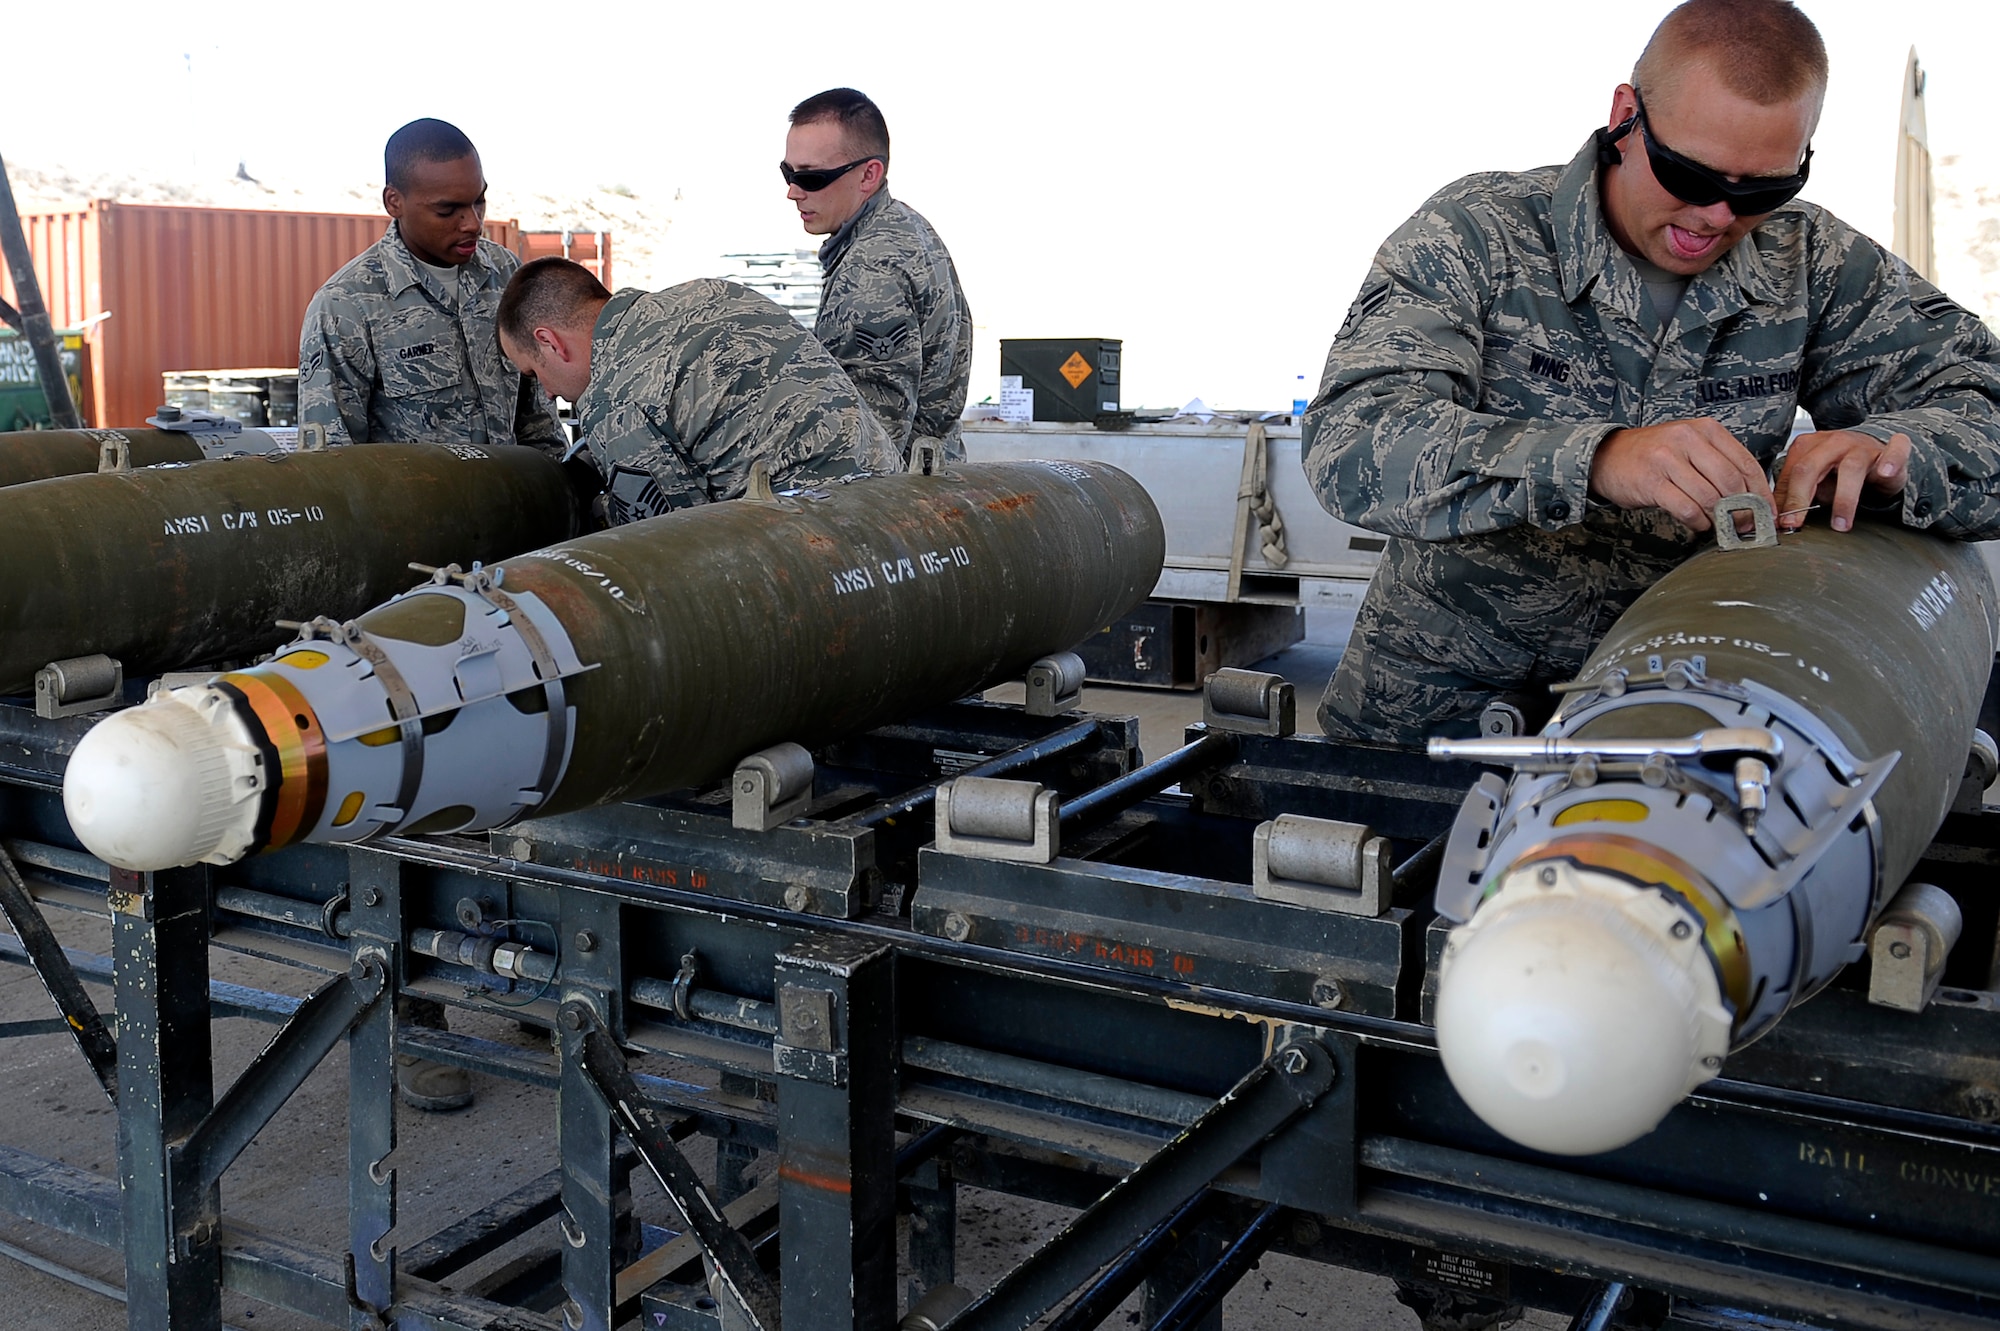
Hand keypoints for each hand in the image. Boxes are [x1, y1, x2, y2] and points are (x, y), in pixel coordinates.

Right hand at [1588, 418, 1774, 531]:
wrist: (1608, 456)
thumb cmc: (1653, 454)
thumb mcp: (1690, 446)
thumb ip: (1719, 463)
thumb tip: (1753, 496)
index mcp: (1705, 429)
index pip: (1745, 463)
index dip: (1761, 492)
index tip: (1767, 512)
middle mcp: (1687, 440)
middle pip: (1730, 481)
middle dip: (1743, 510)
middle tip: (1746, 526)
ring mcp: (1667, 460)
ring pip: (1709, 497)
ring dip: (1719, 519)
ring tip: (1721, 527)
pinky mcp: (1651, 482)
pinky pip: (1686, 508)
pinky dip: (1697, 522)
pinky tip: (1698, 524)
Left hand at [1775, 430, 1909, 531]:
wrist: (1876, 455)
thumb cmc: (1840, 470)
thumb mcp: (1813, 482)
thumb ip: (1794, 495)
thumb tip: (1777, 519)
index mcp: (1808, 447)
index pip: (1790, 474)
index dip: (1783, 501)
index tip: (1779, 524)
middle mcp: (1832, 442)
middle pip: (1810, 468)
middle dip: (1800, 498)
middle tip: (1795, 524)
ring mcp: (1861, 445)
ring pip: (1850, 468)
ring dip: (1844, 499)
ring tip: (1840, 524)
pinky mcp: (1889, 451)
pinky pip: (1895, 450)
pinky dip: (1891, 461)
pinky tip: (1885, 473)